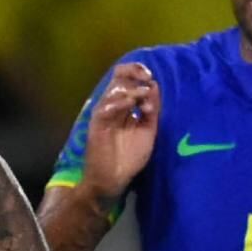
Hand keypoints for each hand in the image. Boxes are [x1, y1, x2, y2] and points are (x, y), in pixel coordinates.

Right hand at [83, 62, 160, 200]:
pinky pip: (105, 106)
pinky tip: (131, 104)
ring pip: (114, 88)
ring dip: (131, 89)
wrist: (114, 179)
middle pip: (118, 76)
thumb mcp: (148, 130)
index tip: (152, 79)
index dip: (139, 73)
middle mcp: (113, 106)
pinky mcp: (97, 124)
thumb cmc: (130, 158)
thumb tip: (154, 85)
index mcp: (124, 105)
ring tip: (143, 97)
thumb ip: (152, 109)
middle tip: (147, 78)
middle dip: (135, 71)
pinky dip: (120, 101)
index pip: (127, 78)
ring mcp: (104, 113)